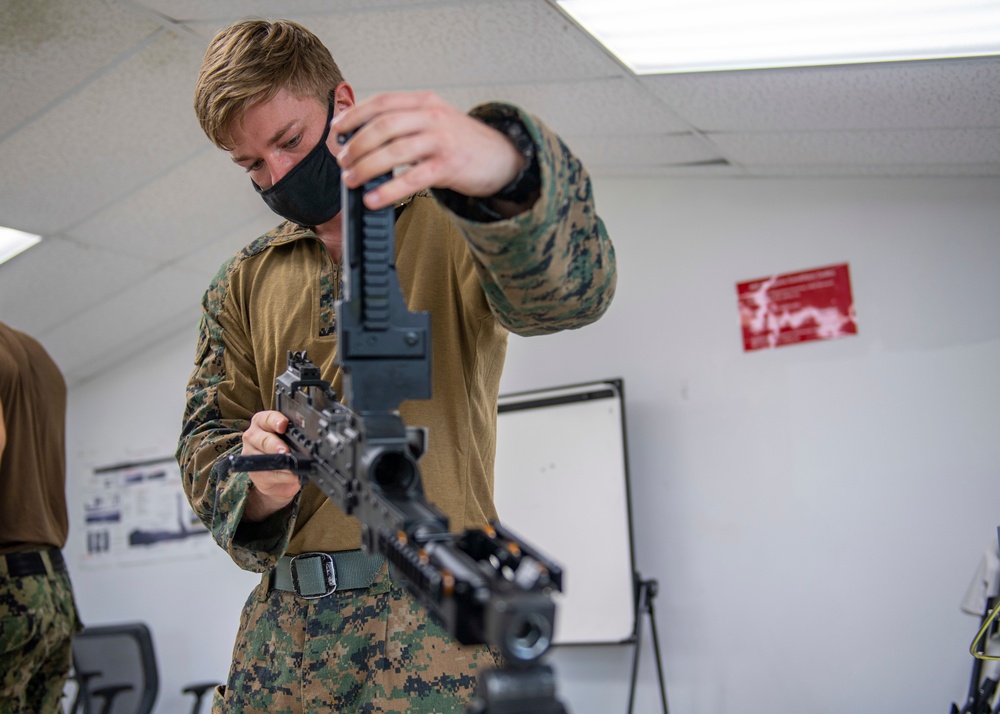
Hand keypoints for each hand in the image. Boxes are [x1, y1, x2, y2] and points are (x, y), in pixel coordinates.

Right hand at [240, 410, 301, 520]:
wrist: (278, 475)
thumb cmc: (284, 449)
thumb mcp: (290, 438)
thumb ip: (295, 435)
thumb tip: (310, 439)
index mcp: (262, 422)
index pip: (267, 418)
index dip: (275, 420)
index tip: (283, 425)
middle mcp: (253, 436)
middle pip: (263, 439)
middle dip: (275, 445)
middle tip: (286, 450)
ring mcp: (250, 454)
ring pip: (263, 457)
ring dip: (279, 462)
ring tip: (290, 464)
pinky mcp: (254, 472)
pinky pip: (268, 473)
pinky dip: (283, 475)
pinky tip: (291, 475)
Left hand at [332, 91, 524, 209]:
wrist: (503, 157)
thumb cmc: (463, 143)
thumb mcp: (436, 121)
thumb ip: (406, 124)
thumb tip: (363, 140)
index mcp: (425, 102)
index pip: (382, 102)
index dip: (355, 115)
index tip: (337, 130)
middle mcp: (432, 116)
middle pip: (383, 126)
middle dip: (357, 144)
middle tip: (343, 161)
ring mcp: (441, 141)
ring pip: (394, 151)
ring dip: (366, 166)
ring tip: (352, 179)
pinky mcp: (448, 166)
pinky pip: (412, 179)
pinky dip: (389, 190)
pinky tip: (374, 199)